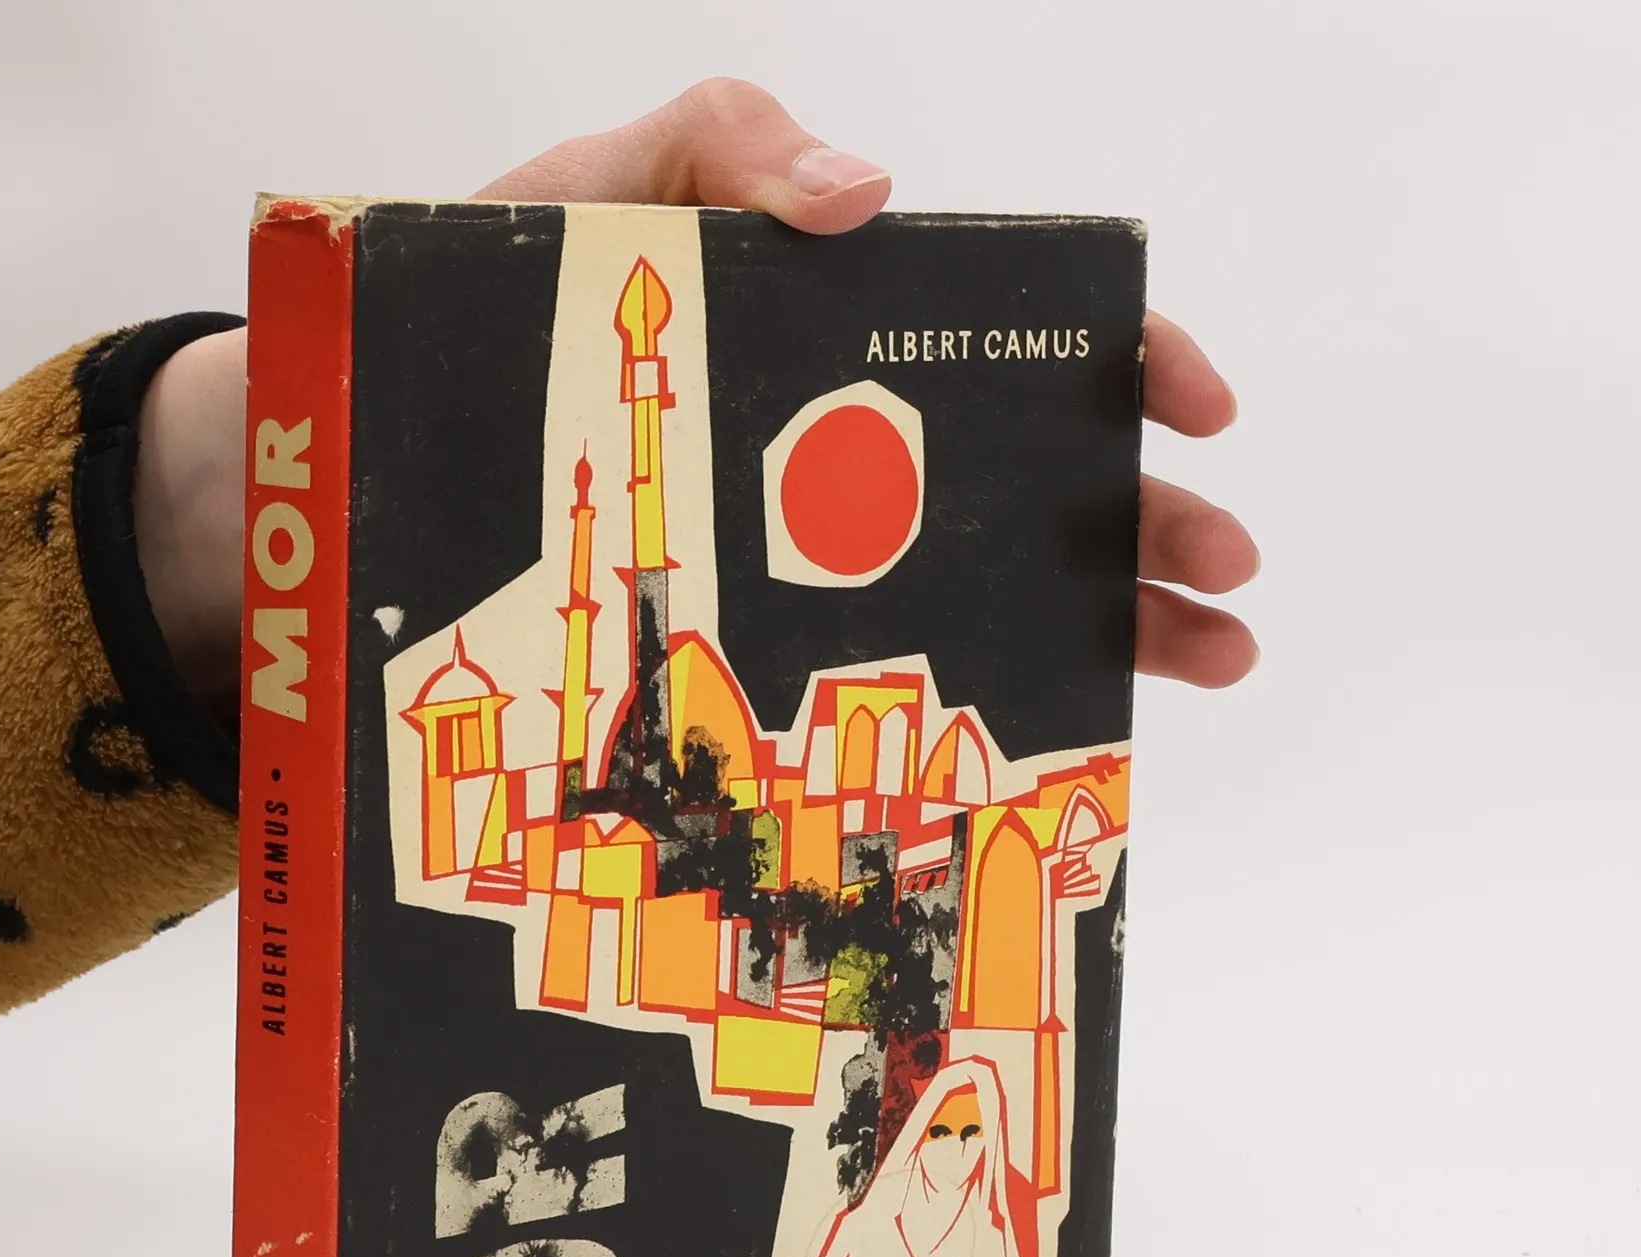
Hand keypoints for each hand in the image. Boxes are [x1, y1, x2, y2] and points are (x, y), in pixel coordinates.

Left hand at [477, 79, 1258, 690]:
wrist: (415, 411)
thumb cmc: (526, 285)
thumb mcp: (623, 180)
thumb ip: (734, 144)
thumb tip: (871, 197)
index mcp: (862, 333)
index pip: (1031, 337)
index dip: (1129, 364)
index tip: (1194, 409)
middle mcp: (867, 448)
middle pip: (1046, 480)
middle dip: (1152, 524)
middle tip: (1226, 579)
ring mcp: (827, 544)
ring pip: (995, 584)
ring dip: (1115, 622)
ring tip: (1203, 663)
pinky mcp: (767, 627)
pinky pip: (887, 665)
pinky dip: (978, 694)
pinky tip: (1052, 728)